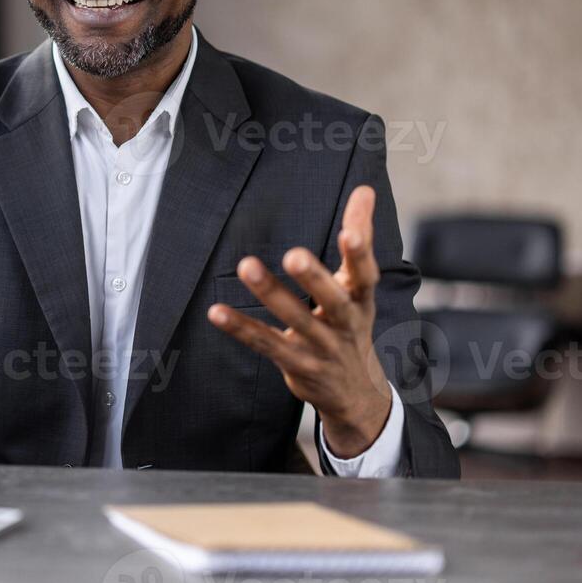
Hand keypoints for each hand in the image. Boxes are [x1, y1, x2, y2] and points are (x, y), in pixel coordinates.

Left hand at [208, 185, 393, 458]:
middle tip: (293, 254)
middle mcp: (345, 324)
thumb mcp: (360, 285)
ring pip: (295, 321)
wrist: (354, 393)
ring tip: (247, 265)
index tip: (350, 233)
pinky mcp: (296, 365)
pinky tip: (216, 312)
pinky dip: (241, 328)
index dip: (360, 255)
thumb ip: (359, 236)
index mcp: (362, 299)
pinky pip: (265, 344)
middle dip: (315, 278)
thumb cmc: (350, 323)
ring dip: (271, 294)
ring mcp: (321, 348)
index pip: (365, 274)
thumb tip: (364, 189)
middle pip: (333, 301)